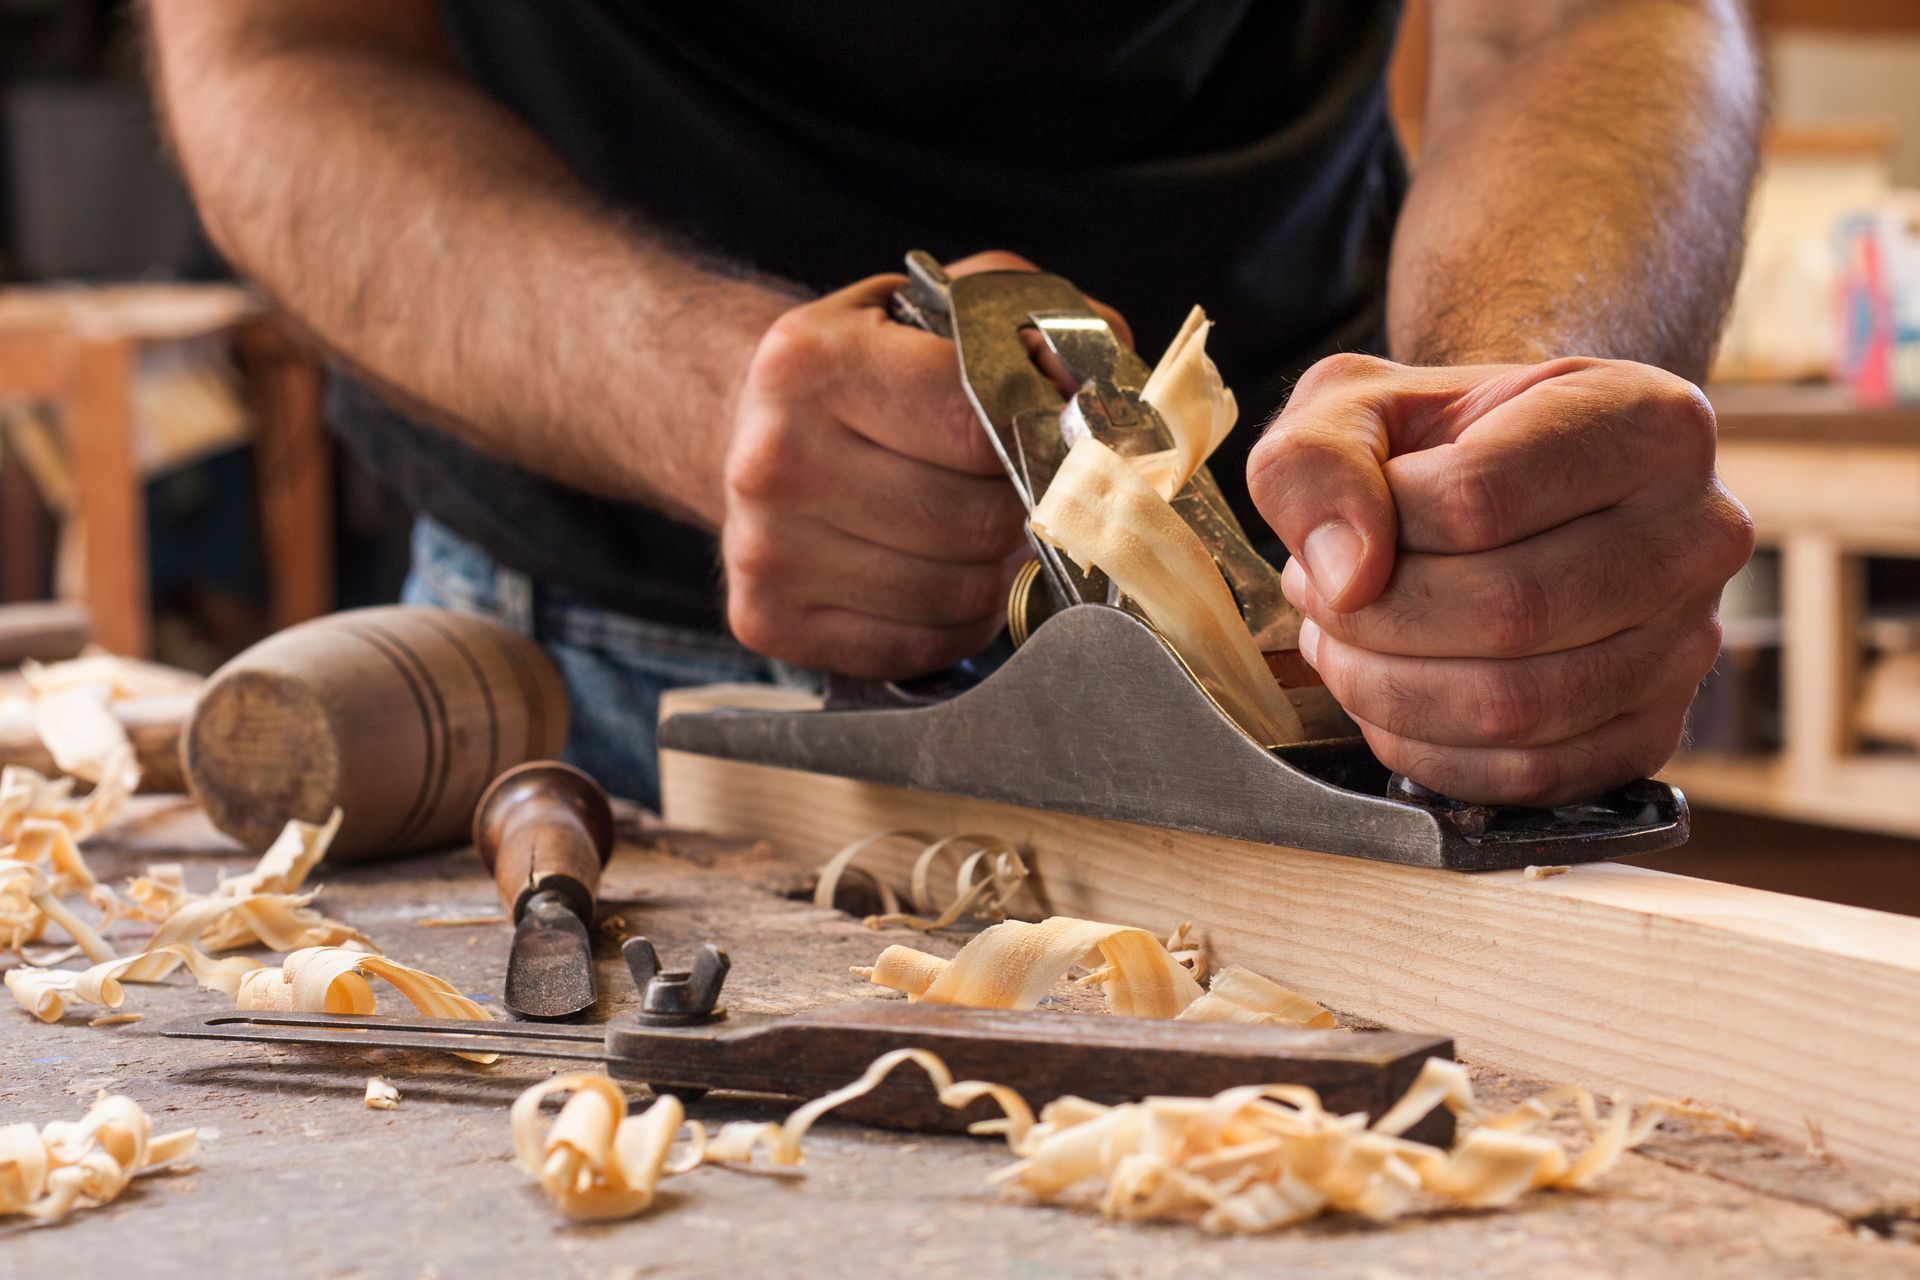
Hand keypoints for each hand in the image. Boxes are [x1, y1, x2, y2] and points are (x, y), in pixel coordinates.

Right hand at [723, 252, 1126, 678]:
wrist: (751, 426)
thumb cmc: (873, 371)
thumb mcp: (941, 312)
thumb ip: (1037, 327)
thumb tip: (1104, 397)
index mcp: (812, 361)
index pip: (977, 424)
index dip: (1041, 441)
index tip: (1061, 443)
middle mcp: (773, 458)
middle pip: (974, 522)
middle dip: (1023, 514)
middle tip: (1026, 496)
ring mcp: (764, 549)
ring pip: (956, 595)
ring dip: (998, 574)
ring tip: (986, 536)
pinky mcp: (769, 621)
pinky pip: (919, 646)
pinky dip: (957, 624)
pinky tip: (945, 577)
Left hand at [1247, 354, 1753, 805]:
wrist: (1503, 492)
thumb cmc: (1434, 447)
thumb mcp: (1352, 406)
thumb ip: (1318, 461)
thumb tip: (1346, 576)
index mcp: (1646, 420)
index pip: (1478, 500)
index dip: (1376, 529)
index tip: (1340, 528)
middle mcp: (1697, 531)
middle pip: (1507, 611)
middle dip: (1375, 620)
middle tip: (1321, 598)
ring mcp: (1688, 642)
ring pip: (1516, 704)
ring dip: (1389, 689)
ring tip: (1345, 643)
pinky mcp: (1654, 731)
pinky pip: (1532, 776)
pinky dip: (1430, 752)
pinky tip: (1389, 699)